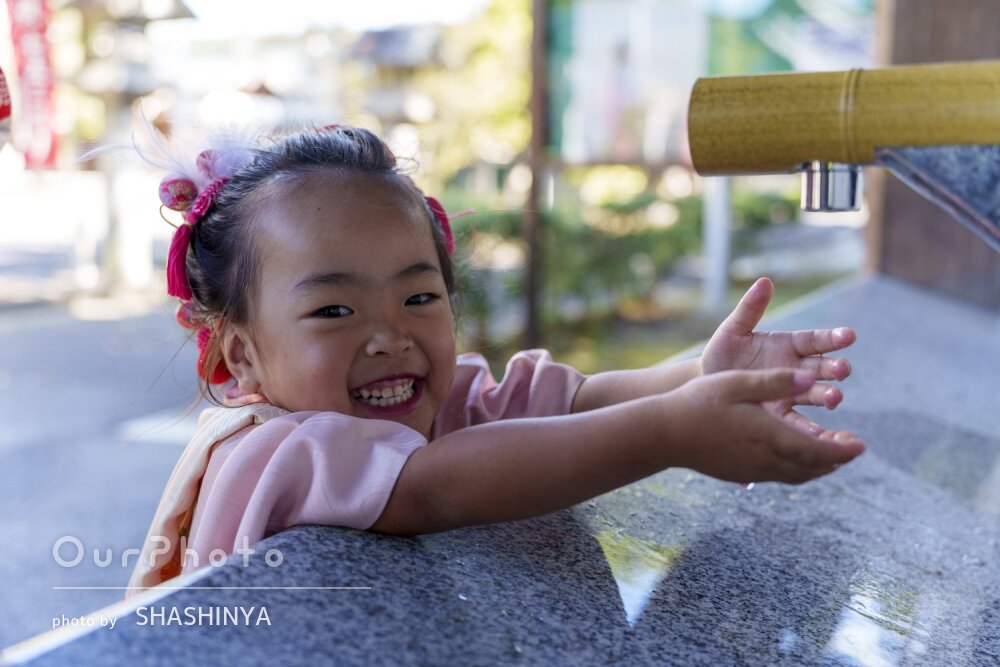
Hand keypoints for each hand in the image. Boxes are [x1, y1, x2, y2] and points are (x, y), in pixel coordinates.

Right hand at [666, 368, 864, 484]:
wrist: (666, 433)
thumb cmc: (699, 402)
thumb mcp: (737, 383)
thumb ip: (775, 381)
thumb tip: (809, 377)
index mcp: (768, 435)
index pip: (817, 450)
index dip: (842, 450)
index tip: (860, 444)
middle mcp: (765, 458)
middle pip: (812, 467)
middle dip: (836, 458)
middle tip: (852, 446)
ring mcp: (753, 470)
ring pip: (798, 475)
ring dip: (819, 466)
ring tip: (832, 452)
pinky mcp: (743, 474)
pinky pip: (781, 476)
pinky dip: (800, 469)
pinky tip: (798, 457)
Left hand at [699, 277, 855, 434]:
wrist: (706, 384)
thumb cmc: (722, 353)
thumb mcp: (733, 330)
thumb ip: (750, 309)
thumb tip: (765, 281)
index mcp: (789, 345)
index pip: (815, 340)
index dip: (832, 338)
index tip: (849, 335)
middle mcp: (796, 369)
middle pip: (821, 368)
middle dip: (834, 368)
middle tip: (842, 369)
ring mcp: (791, 392)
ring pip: (816, 394)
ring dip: (828, 395)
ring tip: (835, 397)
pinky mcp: (781, 415)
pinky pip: (799, 423)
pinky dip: (810, 429)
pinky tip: (818, 435)